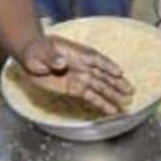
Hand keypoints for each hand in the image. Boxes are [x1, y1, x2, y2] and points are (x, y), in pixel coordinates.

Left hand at [19, 35, 135, 114]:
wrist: (30, 56)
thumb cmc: (35, 51)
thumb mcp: (38, 53)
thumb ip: (51, 57)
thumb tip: (61, 63)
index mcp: (75, 54)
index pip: (94, 59)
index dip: (106, 65)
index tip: (118, 72)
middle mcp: (82, 66)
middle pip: (102, 75)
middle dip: (116, 83)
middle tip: (129, 92)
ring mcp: (80, 77)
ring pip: (100, 87)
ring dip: (113, 95)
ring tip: (126, 103)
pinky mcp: (75, 88)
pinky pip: (90, 96)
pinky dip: (101, 102)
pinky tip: (111, 109)